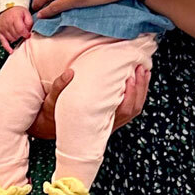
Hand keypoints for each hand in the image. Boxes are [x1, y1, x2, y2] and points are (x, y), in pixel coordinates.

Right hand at [0, 6, 32, 52]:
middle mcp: (7, 22)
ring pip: (11, 39)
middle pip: (16, 35)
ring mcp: (2, 27)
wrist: (7, 9)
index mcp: (15, 17)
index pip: (20, 29)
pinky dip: (7, 47)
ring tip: (17, 32)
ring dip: (16, 38)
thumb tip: (29, 32)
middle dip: (21, 35)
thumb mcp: (26, 13)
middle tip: (22, 32)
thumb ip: (29, 22)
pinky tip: (11, 51)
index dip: (26, 34)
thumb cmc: (18, 12)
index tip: (28, 35)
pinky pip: (3, 42)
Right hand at [27, 65, 150, 139]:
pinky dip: (137, 92)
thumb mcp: (53, 100)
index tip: (130, 78)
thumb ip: (60, 86)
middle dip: (140, 89)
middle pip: (133, 108)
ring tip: (143, 70)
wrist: (51, 125)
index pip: (123, 110)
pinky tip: (137, 78)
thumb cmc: (53, 112)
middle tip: (141, 68)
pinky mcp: (112, 115)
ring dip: (142, 89)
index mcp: (97, 120)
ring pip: (135, 108)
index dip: (130, 95)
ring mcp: (112, 120)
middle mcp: (108, 122)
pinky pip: (131, 106)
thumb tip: (70, 72)